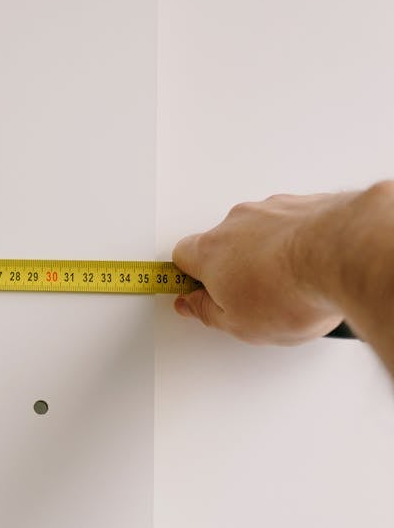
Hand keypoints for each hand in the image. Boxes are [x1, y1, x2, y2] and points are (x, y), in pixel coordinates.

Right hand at [172, 192, 349, 344]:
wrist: (346, 256)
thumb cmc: (292, 289)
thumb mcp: (239, 324)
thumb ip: (208, 312)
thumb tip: (194, 305)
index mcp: (210, 251)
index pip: (181, 258)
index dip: (188, 278)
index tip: (197, 295)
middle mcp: (236, 222)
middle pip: (221, 243)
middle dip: (232, 267)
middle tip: (248, 297)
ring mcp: (272, 209)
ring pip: (259, 232)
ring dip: (267, 254)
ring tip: (289, 285)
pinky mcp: (305, 204)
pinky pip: (292, 224)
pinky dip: (298, 242)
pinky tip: (311, 268)